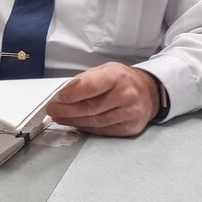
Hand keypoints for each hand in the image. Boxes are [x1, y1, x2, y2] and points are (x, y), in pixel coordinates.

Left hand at [45, 63, 159, 136]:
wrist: (149, 92)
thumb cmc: (122, 80)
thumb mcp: (104, 70)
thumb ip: (84, 81)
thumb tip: (62, 95)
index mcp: (117, 76)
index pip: (91, 86)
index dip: (72, 94)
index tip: (58, 98)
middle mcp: (126, 95)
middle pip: (90, 108)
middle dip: (67, 110)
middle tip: (53, 111)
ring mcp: (130, 113)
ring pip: (95, 122)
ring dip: (73, 121)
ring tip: (60, 118)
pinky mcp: (130, 127)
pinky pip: (103, 131)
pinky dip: (86, 128)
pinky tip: (76, 124)